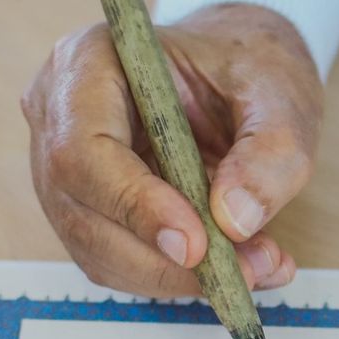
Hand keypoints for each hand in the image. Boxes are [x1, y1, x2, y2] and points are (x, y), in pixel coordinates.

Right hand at [22, 2, 320, 295]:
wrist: (239, 72)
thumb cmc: (248, 66)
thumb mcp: (279, 93)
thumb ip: (269, 153)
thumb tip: (234, 221)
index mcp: (88, 62)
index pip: (82, 150)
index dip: (134, 205)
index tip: (197, 245)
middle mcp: (59, 115)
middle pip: (83, 212)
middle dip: (165, 259)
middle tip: (246, 272)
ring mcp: (66, 168)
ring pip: (99, 250)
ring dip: (176, 277)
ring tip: (256, 267)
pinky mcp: (88, 209)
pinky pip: (118, 261)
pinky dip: (177, 277)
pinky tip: (236, 266)